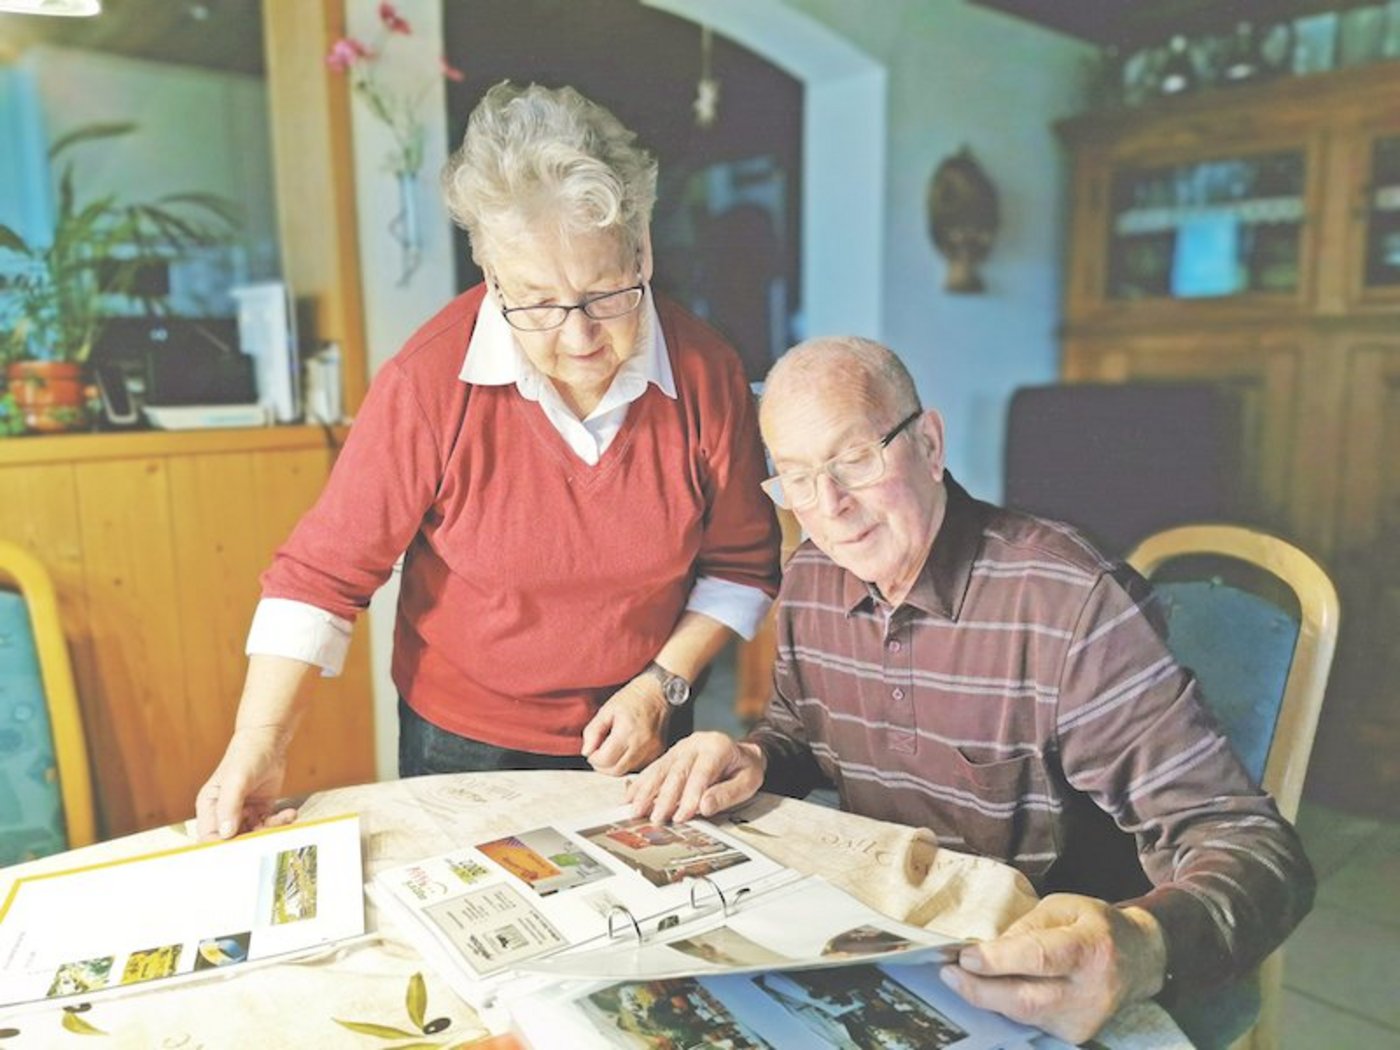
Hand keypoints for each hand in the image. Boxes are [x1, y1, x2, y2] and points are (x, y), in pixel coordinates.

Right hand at [194, 726, 297, 840]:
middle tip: (268, 833)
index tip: (239, 850)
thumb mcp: (236, 780)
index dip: (221, 847)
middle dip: (251, 840)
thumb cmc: (246, 756)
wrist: (269, 742)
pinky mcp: (261, 810)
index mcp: (209, 807)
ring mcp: (243, 812)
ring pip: (253, 834)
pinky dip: (280, 822)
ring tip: (284, 818)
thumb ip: (229, 806)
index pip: (209, 837)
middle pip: (233, 840)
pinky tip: (289, 813)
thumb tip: (226, 833)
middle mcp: (224, 813)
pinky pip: (269, 825)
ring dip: (270, 830)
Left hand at [581, 675, 669, 775]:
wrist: (657, 692)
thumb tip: (586, 751)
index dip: (594, 758)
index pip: (606, 760)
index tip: (591, 751)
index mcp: (628, 732)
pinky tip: (624, 750)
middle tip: (598, 753)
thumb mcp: (606, 710)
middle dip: (602, 766)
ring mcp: (653, 750)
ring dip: (615, 765)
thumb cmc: (632, 698)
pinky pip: (638, 767)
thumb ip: (593, 731)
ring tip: (612, 749)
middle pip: (616, 770)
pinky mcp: (659, 753)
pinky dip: (627, 763)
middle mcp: (642, 744)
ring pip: (627, 771)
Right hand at [625, 732, 765, 822]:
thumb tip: (704, 806)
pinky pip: (654, 769)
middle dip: (664, 797)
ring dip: (647, 791)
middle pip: (677, 771)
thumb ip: (727, 794)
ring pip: (661, 769)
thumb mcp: (748, 781)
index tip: (682, 817)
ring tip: (636, 810)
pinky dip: (641, 784)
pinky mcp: (671, 755)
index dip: (690, 795)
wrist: (741, 753)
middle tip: (655, 819)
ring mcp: (681, 748)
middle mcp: (696, 743)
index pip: (701, 772)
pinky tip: (630, 797)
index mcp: (717, 746)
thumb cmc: (745, 769)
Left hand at [939, 894, 1166, 1043]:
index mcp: (1090, 948)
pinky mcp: (1077, 1035)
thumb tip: (987, 949)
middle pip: (1028, 1000)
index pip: (1041, 958)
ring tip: (959, 979)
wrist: (1141, 960)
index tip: (965, 956)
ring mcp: (1085, 1020)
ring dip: (987, 999)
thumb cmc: (1095, 925)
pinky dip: (1005, 1007)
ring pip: (1025, 1015)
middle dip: (981, 990)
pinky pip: (1031, 1022)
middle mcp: (1091, 991)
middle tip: (948, 974)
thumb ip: (1026, 927)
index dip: (1000, 960)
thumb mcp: (1062, 908)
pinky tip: (987, 991)